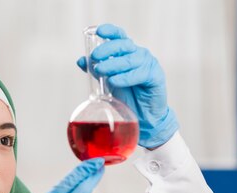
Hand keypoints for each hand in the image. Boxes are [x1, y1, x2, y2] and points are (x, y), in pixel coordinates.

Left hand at [76, 23, 178, 148]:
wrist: (144, 117)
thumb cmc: (127, 98)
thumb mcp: (108, 83)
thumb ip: (96, 71)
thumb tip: (81, 60)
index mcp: (127, 53)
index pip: (119, 36)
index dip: (110, 31)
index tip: (98, 31)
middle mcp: (138, 55)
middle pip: (123, 45)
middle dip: (107, 49)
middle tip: (95, 57)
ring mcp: (148, 64)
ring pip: (130, 59)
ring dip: (113, 64)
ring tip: (101, 71)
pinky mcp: (155, 76)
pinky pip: (140, 73)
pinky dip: (126, 77)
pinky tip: (115, 81)